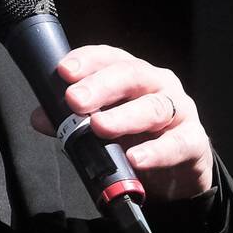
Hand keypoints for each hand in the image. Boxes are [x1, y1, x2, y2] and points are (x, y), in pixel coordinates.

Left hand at [30, 45, 214, 202]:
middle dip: (101, 85)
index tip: (63, 70)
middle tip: (75, 99)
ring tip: (98, 126)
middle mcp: (157, 85)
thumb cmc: (137, 139)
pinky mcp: (193, 141)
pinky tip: (136, 159)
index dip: (87, 61)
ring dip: (124, 116)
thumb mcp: (101, 130)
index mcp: (132, 76)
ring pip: (153, 107)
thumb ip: (70, 122)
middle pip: (131, 75)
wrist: (177, 174)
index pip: (110, 58)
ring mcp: (178, 110)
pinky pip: (177, 144)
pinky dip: (156, 152)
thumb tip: (39, 116)